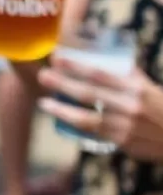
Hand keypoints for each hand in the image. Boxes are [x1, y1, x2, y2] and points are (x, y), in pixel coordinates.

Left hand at [39, 57, 162, 161]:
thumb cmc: (160, 105)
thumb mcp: (146, 85)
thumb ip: (125, 71)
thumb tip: (102, 51)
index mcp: (136, 88)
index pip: (100, 74)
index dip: (76, 65)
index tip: (56, 58)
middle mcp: (130, 107)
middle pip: (91, 94)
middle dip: (63, 84)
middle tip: (43, 76)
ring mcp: (127, 127)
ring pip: (89, 119)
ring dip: (63, 110)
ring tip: (44, 103)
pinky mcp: (124, 143)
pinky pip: (95, 133)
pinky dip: (77, 126)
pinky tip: (62, 119)